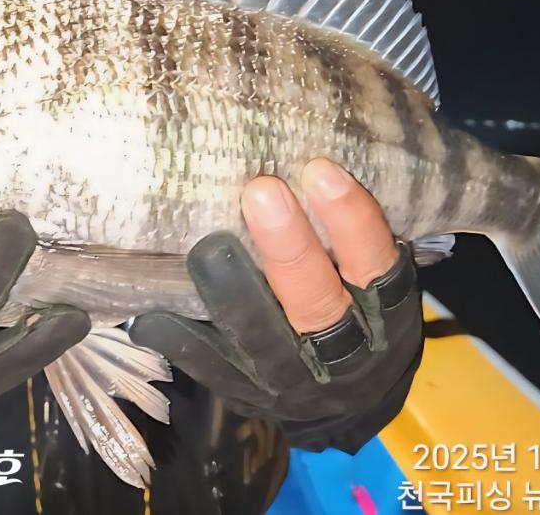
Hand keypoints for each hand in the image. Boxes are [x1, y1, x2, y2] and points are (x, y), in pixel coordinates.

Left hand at [130, 159, 423, 452]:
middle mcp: (347, 352)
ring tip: (206, 246)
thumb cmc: (358, 308)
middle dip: (290, 248)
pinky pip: (213, 369)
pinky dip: (183, 338)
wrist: (348, 399)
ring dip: (234, 291)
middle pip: (319, 302)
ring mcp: (294, 380)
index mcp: (386, 312)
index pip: (377, 264)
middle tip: (260, 190)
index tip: (319, 169)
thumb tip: (299, 141)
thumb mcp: (373, 277)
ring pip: (264, 339)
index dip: (352, 220)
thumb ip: (347, 230)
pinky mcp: (248, 394)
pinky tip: (152, 311)